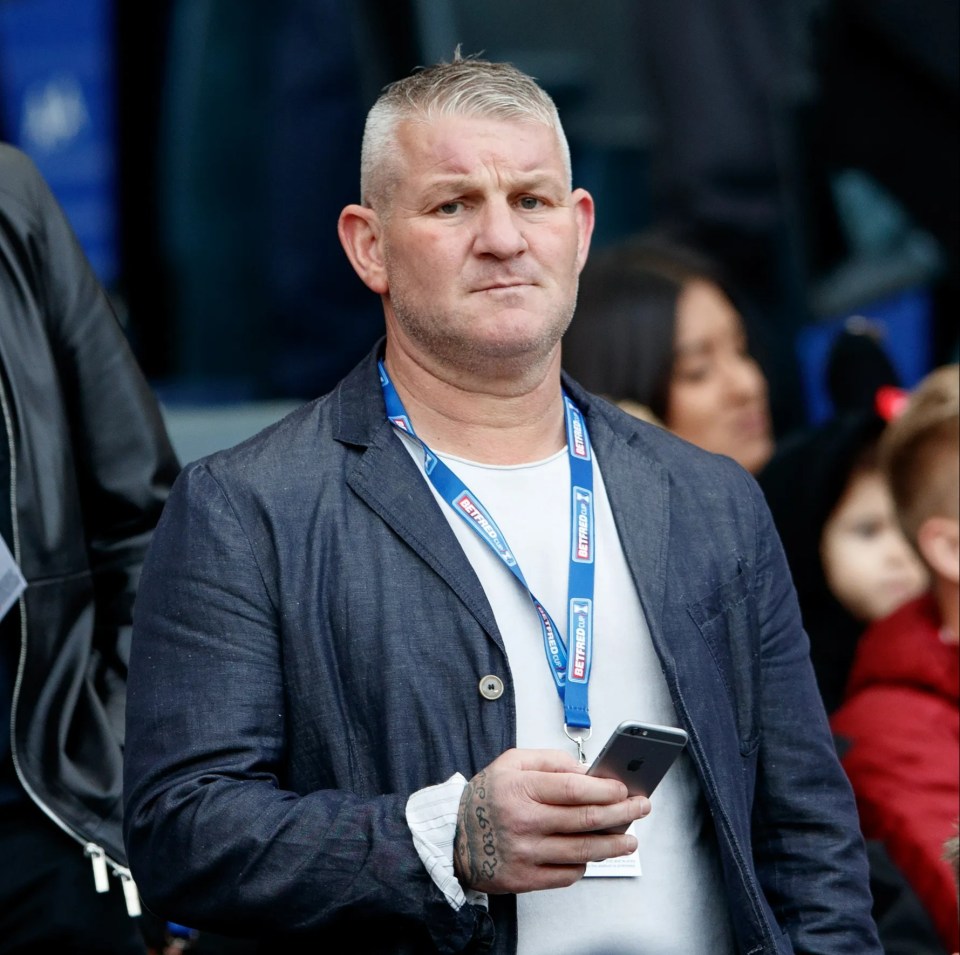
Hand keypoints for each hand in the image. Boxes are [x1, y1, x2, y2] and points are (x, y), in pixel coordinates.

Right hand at [453, 748, 650, 893]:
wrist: (454, 837)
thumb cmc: (487, 797)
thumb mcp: (511, 763)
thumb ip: (550, 760)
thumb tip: (587, 771)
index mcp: (521, 788)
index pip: (574, 789)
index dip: (606, 789)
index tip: (624, 789)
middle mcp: (524, 821)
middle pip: (586, 819)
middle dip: (621, 813)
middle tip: (640, 808)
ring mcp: (526, 853)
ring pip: (583, 851)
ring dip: (614, 845)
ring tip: (630, 840)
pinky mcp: (525, 879)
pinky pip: (568, 873)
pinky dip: (585, 863)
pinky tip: (593, 854)